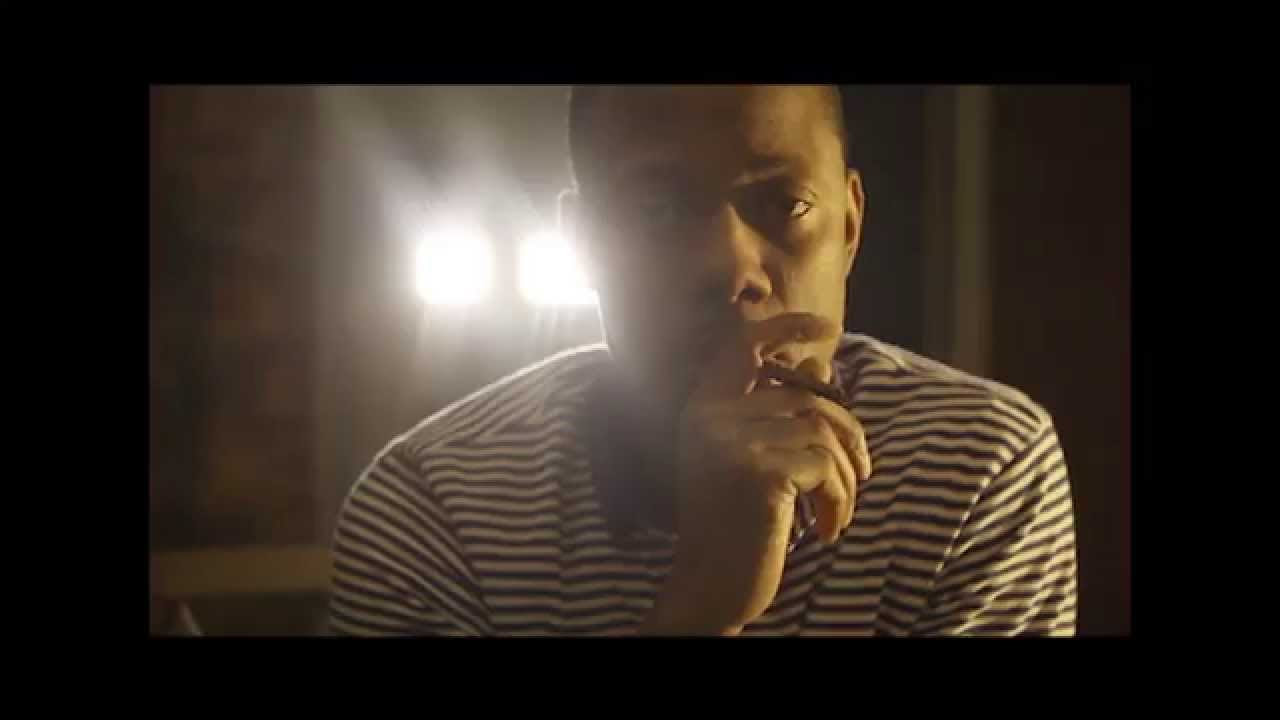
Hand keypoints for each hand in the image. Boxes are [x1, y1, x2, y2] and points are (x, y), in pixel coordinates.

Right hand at [639, 313, 871, 634]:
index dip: (786, 326)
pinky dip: (839, 500)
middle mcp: (709, 416)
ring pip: (823, 431)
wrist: (709, 589)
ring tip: (837, 513)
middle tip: (861, 475)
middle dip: (848, 435)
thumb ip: (777, 416)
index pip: (743, 346)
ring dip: (846, 478)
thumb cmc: (734, 527)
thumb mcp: (752, 463)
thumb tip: (820, 369)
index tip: (827, 327)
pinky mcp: (757, 470)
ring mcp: (730, 441)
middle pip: (807, 396)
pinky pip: (826, 466)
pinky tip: (825, 531)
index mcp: (702, 409)